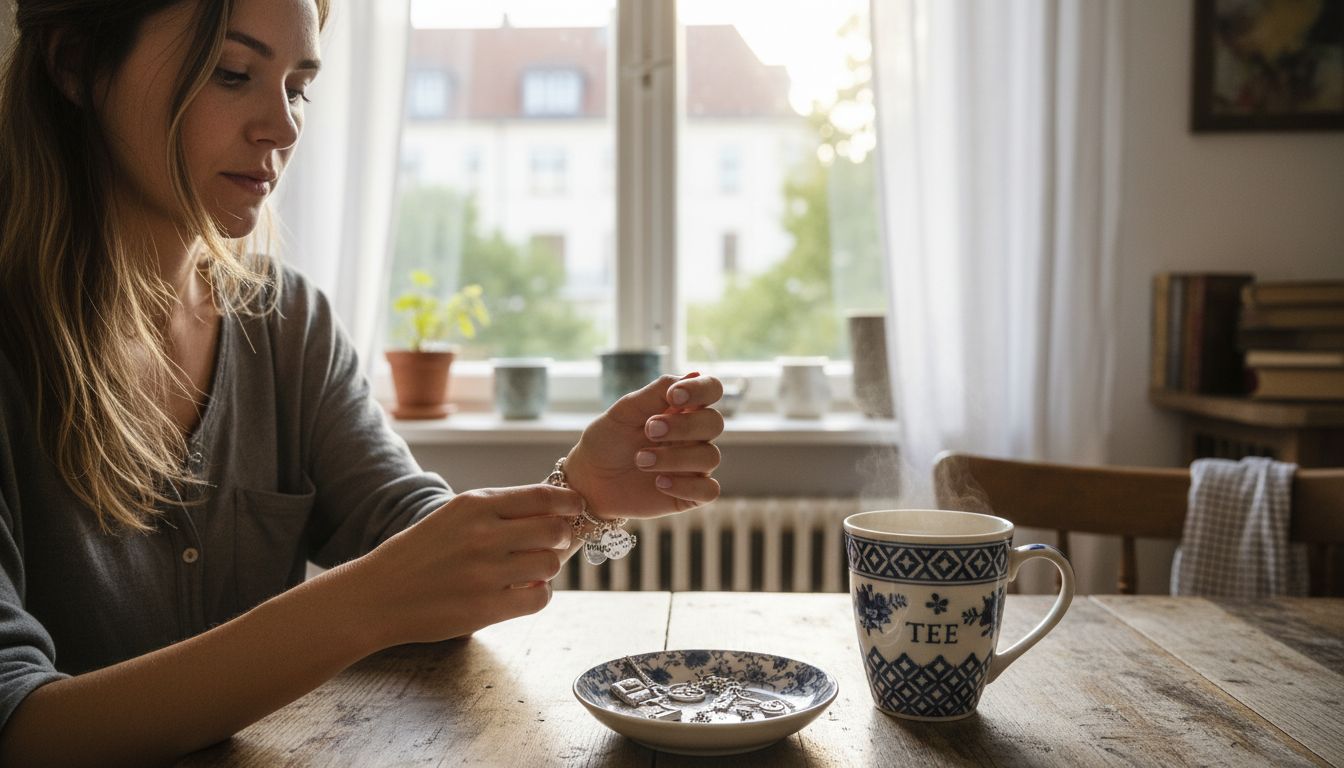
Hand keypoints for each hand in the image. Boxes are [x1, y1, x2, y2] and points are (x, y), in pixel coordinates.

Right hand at [353, 485, 579, 644]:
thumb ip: (499, 510)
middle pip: (555, 530)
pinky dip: (538, 595)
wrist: (378, 595)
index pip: (544, 496)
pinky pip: (539, 598)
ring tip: (528, 571)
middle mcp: (483, 534)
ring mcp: (485, 572)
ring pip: (550, 564)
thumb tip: (554, 512)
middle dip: (559, 538)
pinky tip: (521, 593)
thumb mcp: (455, 515)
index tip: (575, 509)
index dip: (569, 503)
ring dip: (547, 569)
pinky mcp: (486, 608)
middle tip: (548, 546)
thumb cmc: (420, 553)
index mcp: (475, 504)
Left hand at [564, 373, 723, 517]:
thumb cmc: (608, 441)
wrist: (590, 480)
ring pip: (710, 457)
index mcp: (681, 409)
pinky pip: (709, 490)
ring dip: (675, 457)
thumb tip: (694, 374)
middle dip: (683, 426)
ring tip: (641, 460)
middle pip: (714, 423)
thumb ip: (656, 393)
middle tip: (649, 430)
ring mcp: (694, 465)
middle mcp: (693, 435)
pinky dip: (685, 486)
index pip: (711, 389)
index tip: (674, 397)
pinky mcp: (690, 494)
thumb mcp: (624, 412)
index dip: (701, 389)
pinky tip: (658, 482)